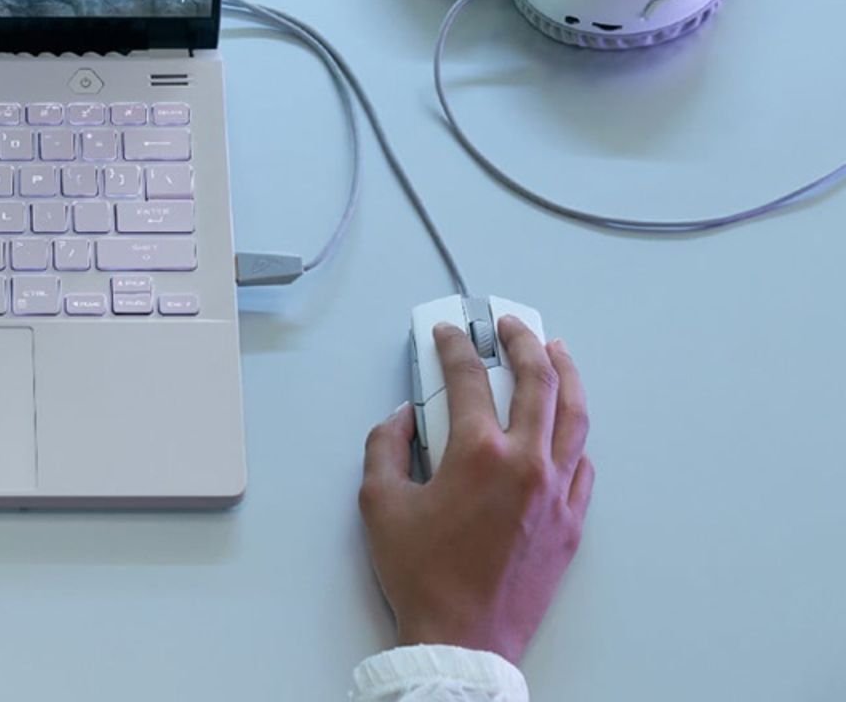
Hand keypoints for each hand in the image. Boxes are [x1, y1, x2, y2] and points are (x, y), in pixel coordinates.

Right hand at [358, 318, 594, 663]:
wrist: (464, 639)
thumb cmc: (423, 576)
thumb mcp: (380, 502)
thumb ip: (386, 446)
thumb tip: (402, 420)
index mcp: (479, 454)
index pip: (469, 378)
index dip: (454, 346)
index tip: (448, 334)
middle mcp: (527, 465)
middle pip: (538, 381)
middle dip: (522, 342)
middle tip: (509, 324)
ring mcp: (556, 493)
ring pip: (575, 417)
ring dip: (565, 376)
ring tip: (556, 353)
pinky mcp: (570, 522)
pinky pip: (582, 465)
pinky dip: (573, 436)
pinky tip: (564, 427)